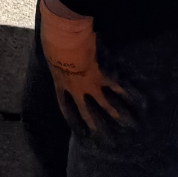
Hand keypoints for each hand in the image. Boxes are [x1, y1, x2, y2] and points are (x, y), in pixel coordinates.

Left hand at [39, 0, 128, 131]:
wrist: (63, 45)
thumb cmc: (52, 45)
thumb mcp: (51, 55)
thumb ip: (55, 57)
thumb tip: (54, 51)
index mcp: (60, 84)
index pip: (62, 103)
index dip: (67, 113)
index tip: (72, 124)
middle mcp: (74, 89)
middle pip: (83, 109)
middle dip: (89, 120)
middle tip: (95, 131)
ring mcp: (88, 85)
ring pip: (101, 101)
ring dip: (110, 109)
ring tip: (118, 118)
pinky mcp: (98, 76)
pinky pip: (111, 83)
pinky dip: (119, 88)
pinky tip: (127, 93)